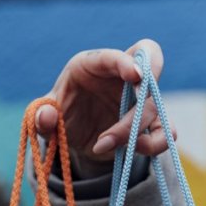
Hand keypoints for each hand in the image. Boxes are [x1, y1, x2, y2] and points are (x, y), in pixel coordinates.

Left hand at [34, 39, 175, 175]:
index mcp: (93, 64)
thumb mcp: (44, 117)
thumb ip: (40, 117)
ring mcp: (137, 99)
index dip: (127, 62)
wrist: (71, 136)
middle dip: (144, 94)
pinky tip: (135, 150)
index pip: (115, 55)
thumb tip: (47, 115)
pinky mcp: (147, 123)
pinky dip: (156, 142)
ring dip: (133, 130)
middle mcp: (120, 77)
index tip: (135, 76)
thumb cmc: (59, 115)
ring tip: (103, 145)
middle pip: (149, 73)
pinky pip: (166, 131)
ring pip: (154, 107)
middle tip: (127, 121)